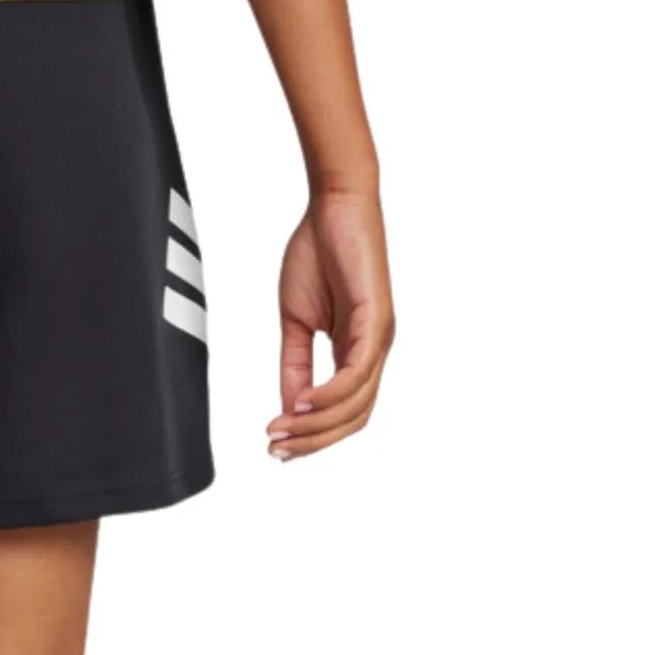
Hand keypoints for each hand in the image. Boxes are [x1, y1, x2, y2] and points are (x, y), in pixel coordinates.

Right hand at [268, 184, 393, 459]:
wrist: (334, 204)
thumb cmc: (317, 253)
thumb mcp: (296, 322)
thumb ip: (293, 366)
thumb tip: (288, 409)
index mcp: (357, 352)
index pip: (343, 412)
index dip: (311, 436)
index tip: (275, 446)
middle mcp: (374, 350)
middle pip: (353, 419)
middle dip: (313, 441)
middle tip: (276, 450)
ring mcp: (380, 338)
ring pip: (356, 405)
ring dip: (316, 425)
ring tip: (281, 430)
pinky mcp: (378, 320)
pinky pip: (356, 373)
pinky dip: (329, 395)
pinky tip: (301, 403)